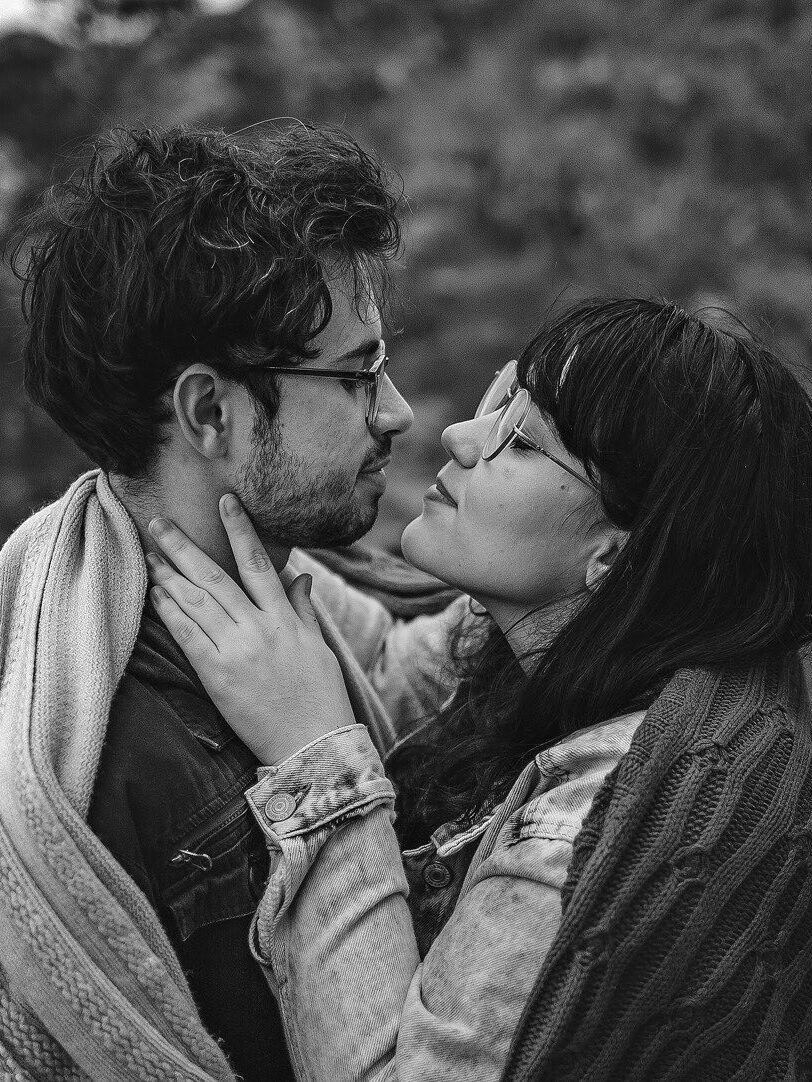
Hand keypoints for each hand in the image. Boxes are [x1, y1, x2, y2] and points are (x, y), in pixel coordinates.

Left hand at [145, 494, 356, 764]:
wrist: (312, 744)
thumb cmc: (319, 695)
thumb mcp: (318, 646)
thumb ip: (302, 609)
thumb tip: (301, 577)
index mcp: (284, 618)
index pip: (258, 563)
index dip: (240, 529)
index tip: (225, 502)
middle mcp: (258, 629)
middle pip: (214, 577)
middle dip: (183, 547)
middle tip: (158, 523)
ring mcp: (235, 651)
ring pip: (196, 603)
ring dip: (168, 576)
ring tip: (149, 554)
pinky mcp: (217, 676)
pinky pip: (188, 636)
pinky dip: (171, 613)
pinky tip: (156, 594)